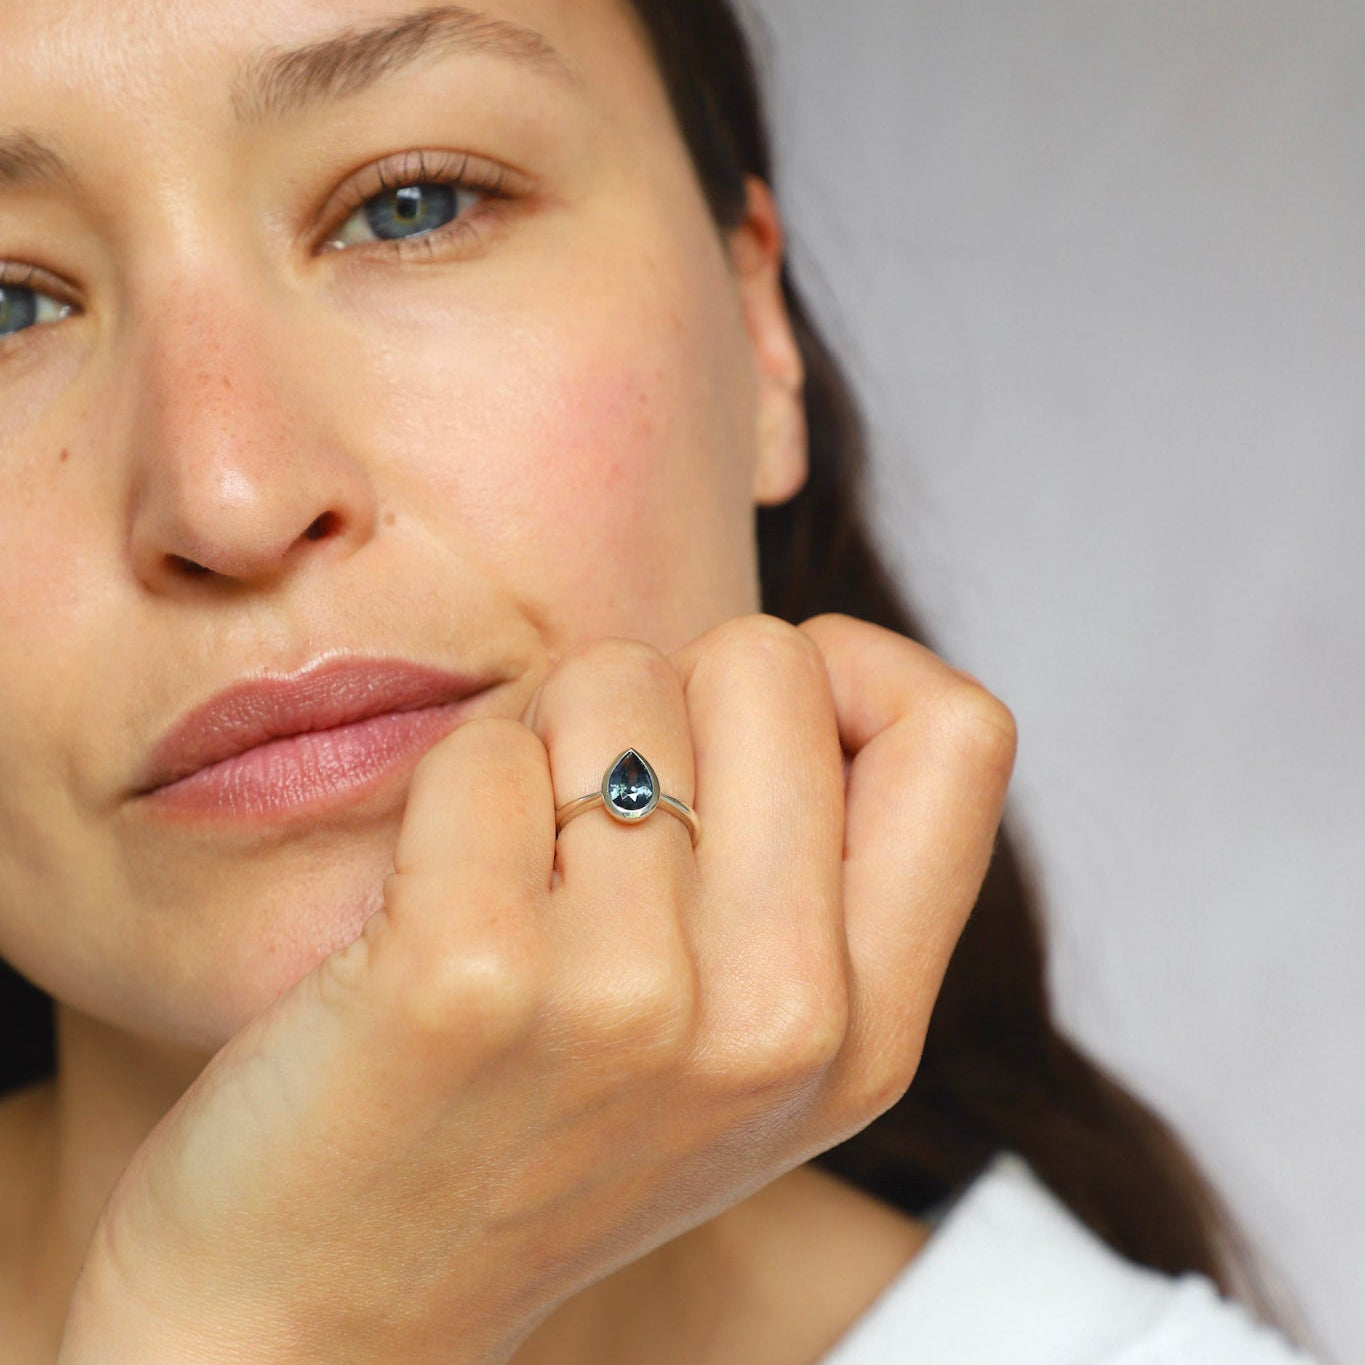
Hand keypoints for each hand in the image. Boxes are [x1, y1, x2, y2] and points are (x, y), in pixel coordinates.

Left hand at [59, 613, 1015, 1363]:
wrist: (332, 1304)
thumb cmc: (531, 1132)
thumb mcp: (738, 1048)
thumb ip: (811, 875)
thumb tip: (805, 665)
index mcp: (868, 1028)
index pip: (958, 731)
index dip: (854, 671)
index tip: (746, 725)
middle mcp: (781, 1019)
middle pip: (770, 663)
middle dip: (667, 696)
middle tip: (599, 815)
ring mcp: (633, 1003)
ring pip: (613, 680)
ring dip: (545, 743)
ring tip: (513, 876)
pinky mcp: (469, 978)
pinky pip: (484, 750)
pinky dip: (446, 790)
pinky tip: (427, 904)